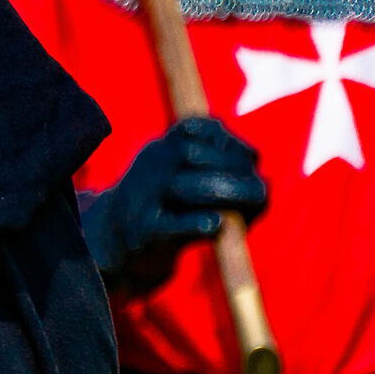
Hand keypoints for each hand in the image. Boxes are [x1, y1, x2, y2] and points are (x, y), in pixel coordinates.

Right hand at [81, 117, 268, 293]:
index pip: (196, 129)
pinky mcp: (144, 236)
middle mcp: (148, 169)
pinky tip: (216, 224)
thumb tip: (263, 186)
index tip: (251, 159)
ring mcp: (143, 201)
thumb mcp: (180, 179)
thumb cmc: (162, 210)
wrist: (112, 244)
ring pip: (182, 188)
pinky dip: (196, 223)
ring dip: (225, 191)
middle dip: (233, 168)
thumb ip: (217, 173)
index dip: (230, 142)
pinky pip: (171, 226)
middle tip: (260, 189)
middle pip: (190, 156)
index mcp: (160, 150)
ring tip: (254, 200)